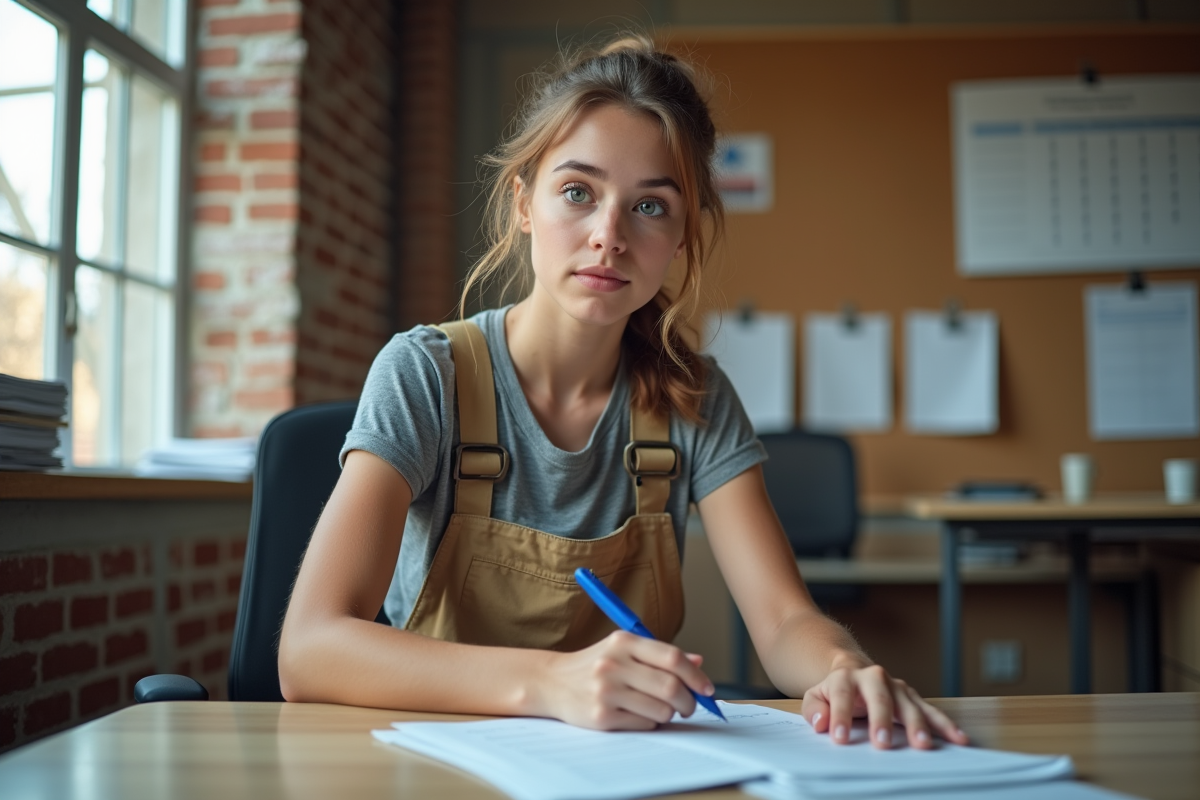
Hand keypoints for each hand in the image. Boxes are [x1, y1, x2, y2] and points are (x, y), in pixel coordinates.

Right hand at [538, 631, 715, 729]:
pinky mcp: (601, 716)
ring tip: (658, 708)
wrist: (551, 682)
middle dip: (689, 701)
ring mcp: (606, 691)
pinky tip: (637, 714)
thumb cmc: (594, 664)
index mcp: (623, 641)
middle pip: (670, 686)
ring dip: (668, 713)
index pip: (672, 658)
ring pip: (661, 709)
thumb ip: (660, 655)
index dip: (696, 676)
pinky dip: (650, 722)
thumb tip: (698, 662)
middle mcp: (614, 664)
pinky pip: (645, 724)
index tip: (707, 688)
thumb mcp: (623, 649)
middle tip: (689, 705)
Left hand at [800, 660, 967, 749]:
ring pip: (908, 704)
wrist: (854, 670)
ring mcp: (896, 686)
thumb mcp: (816, 695)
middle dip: (881, 720)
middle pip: (879, 697)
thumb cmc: (835, 689)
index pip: (842, 695)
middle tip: (882, 742)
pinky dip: (944, 724)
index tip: (838, 737)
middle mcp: (874, 677)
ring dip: (917, 724)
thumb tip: (820, 722)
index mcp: (846, 677)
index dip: (839, 715)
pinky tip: (957, 738)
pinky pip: (930, 710)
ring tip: (923, 744)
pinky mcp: (912, 697)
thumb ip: (814, 708)